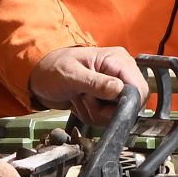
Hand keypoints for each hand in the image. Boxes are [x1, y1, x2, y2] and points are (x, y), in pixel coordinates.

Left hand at [28, 45, 145, 124]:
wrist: (39, 77)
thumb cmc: (52, 68)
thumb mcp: (71, 75)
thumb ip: (95, 83)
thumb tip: (118, 89)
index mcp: (116, 60)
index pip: (138, 88)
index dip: (125, 102)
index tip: (105, 106)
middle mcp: (119, 73)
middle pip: (130, 104)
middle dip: (105, 110)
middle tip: (85, 100)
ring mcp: (113, 86)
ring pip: (117, 113)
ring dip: (95, 113)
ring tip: (80, 99)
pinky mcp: (105, 99)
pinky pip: (107, 116)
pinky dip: (92, 115)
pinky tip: (80, 103)